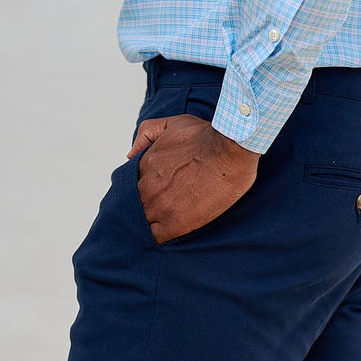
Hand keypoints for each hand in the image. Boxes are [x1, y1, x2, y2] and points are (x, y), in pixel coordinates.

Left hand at [125, 114, 259, 244]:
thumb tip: (130, 155)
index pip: (131, 186)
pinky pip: (156, 238)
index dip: (143, 191)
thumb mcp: (173, 123)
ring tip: (167, 222)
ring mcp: (159, 207)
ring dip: (152, 223)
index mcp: (144, 166)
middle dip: (146, 207)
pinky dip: (159, 237)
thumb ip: (147, 133)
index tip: (154, 192)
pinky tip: (170, 232)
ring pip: (143, 223)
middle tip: (164, 208)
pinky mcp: (175, 223)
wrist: (230, 150)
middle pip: (135, 206)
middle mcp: (147, 187)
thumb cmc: (206, 135)